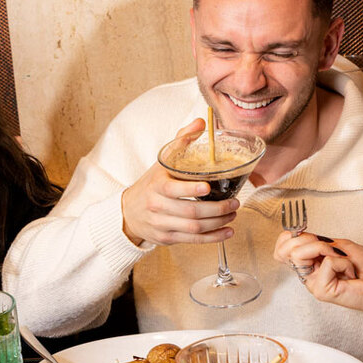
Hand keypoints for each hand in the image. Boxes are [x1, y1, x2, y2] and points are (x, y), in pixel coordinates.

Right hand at [120, 119, 238, 247]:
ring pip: (194, 227)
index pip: (173, 189)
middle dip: (216, 209)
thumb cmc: (151, 184)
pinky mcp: (167, 238)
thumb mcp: (162, 162)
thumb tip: (201, 122)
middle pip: (190, 211)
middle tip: (235, 202)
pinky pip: (193, 240)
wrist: (128, 212)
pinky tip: (227, 231)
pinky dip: (213, 238)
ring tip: (233, 214)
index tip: (208, 186)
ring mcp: (162, 224)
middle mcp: (157, 206)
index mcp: (156, 185)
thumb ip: (182, 141)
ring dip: (218, 222)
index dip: (191, 189)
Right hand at [272, 232, 362, 341]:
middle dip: (312, 241)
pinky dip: (342, 262)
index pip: (281, 248)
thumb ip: (317, 242)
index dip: (292, 237)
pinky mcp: (321, 290)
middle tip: (332, 250)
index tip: (312, 237)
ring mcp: (312, 283)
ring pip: (302, 254)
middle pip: (288, 249)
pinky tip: (349, 274)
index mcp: (309, 263)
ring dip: (328, 251)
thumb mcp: (339, 245)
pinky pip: (326, 263)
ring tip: (343, 262)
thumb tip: (301, 238)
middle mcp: (307, 274)